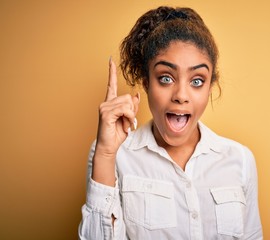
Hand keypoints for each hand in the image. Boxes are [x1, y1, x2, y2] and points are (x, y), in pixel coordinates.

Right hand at [92, 57, 139, 184]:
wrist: (109, 146)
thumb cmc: (117, 133)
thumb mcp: (129, 118)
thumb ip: (132, 106)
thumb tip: (137, 95)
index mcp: (111, 102)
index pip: (111, 84)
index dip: (111, 72)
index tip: (110, 59)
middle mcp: (106, 102)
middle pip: (127, 97)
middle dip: (132, 111)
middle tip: (127, 122)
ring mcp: (104, 107)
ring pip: (127, 103)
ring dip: (130, 116)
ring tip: (124, 124)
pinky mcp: (105, 113)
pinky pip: (124, 110)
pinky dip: (128, 118)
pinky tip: (124, 124)